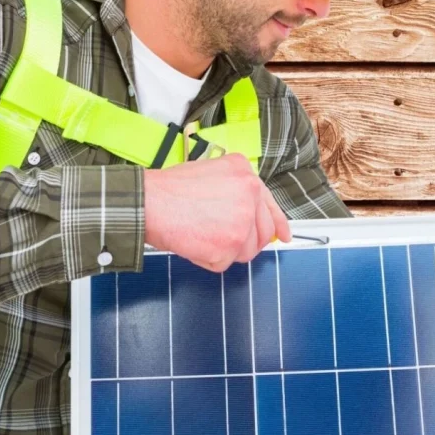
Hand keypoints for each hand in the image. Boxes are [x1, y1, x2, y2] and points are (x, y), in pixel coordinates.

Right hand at [143, 153, 291, 271]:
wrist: (150, 202)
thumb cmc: (171, 189)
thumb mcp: (212, 172)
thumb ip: (235, 190)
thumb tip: (250, 214)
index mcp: (245, 175)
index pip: (270, 205)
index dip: (278, 223)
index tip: (283, 235)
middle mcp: (250, 196)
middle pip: (261, 233)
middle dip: (244, 241)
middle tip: (224, 241)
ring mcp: (242, 222)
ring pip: (245, 251)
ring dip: (225, 250)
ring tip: (202, 235)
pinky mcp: (229, 245)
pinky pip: (223, 263)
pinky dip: (207, 259)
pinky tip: (194, 242)